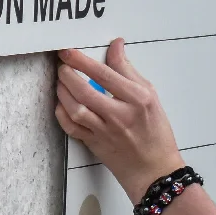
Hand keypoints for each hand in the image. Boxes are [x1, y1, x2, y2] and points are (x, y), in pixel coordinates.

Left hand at [54, 38, 184, 200]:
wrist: (153, 168)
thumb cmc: (155, 131)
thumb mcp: (150, 95)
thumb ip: (128, 70)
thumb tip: (116, 45)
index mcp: (138, 99)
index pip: (105, 74)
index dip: (83, 60)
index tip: (69, 51)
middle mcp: (120, 115)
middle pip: (85, 91)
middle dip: (68, 74)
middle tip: (62, 65)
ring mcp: (105, 131)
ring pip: (76, 109)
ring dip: (62, 92)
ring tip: (60, 81)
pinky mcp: (94, 143)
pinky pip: (71, 127)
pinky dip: (62, 114)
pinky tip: (61, 104)